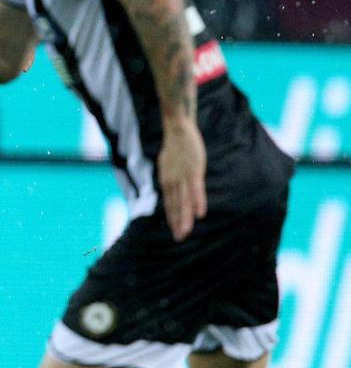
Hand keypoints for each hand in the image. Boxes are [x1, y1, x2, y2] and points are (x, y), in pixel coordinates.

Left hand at [156, 118, 206, 240]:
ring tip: (186, 232)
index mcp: (166, 180)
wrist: (177, 128)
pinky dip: (198, 201)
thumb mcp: (168, 164)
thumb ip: (170, 177)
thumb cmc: (174, 146)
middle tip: (179, 239)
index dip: (172, 217)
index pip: (169, 203)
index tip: (175, 231)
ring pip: (184, 200)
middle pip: (175, 205)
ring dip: (185, 217)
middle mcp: (172, 181)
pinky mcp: (194, 170)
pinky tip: (200, 214)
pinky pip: (196, 189)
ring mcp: (183, 176)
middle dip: (177, 222)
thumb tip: (170, 187)